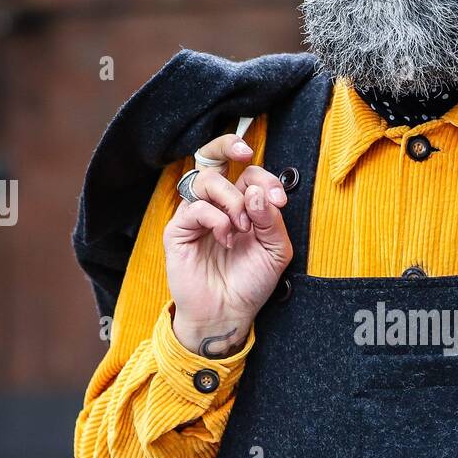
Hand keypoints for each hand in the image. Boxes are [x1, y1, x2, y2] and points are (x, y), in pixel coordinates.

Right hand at [163, 133, 292, 355]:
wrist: (230, 313)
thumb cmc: (251, 282)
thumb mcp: (276, 251)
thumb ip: (272, 220)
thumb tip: (256, 192)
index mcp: (242, 205)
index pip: (248, 173)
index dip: (265, 177)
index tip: (279, 200)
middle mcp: (217, 205)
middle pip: (213, 156)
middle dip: (228, 144)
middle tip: (245, 153)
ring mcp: (196, 216)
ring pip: (205, 179)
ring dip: (231, 197)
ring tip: (242, 225)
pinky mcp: (179, 231)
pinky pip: (195, 207)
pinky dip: (217, 219)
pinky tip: (227, 238)